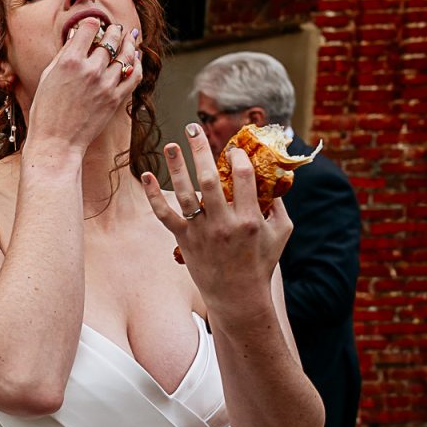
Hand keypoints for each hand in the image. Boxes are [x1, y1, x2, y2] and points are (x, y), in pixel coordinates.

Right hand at [24, 18, 142, 155]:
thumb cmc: (45, 112)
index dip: (92, 23)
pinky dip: (137, 62)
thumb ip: (64, 54)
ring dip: (129, 43)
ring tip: (129, 37)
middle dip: (114, 30)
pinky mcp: (116, 98)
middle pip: (111, 39)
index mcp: (70, 61)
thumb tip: (78, 36)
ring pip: (126, 54)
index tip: (94, 24)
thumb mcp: (47, 77)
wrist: (56, 142)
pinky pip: (134, 74)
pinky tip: (136, 56)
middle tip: (115, 28)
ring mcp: (106, 84)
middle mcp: (90, 69)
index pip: (89, 28)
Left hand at [142, 126, 292, 316]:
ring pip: (184, 193)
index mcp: (250, 219)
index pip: (242, 177)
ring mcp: (201, 232)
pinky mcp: (183, 240)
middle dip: (202, 151)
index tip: (233, 148)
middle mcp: (223, 223)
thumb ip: (278, 204)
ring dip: (176, 166)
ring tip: (172, 145)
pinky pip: (164, 215)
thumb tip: (273, 176)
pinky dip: (153, 195)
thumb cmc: (261, 263)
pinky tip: (145, 176)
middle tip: (194, 129)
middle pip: (210, 179)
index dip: (237, 157)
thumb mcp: (281, 233)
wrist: (237, 297)